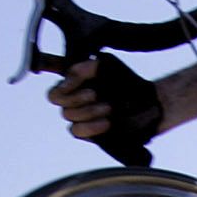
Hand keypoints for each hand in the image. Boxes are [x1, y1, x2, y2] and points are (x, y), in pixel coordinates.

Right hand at [47, 53, 161, 158]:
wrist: (152, 105)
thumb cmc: (130, 84)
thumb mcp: (108, 67)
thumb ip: (83, 69)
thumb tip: (64, 82)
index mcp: (75, 76)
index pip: (50, 66)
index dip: (43, 64)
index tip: (45, 67)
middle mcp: (73, 94)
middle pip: (55, 97)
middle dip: (74, 96)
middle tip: (95, 94)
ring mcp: (79, 113)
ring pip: (67, 114)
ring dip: (87, 111)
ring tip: (109, 107)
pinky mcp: (88, 132)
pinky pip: (76, 130)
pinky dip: (90, 126)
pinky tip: (106, 122)